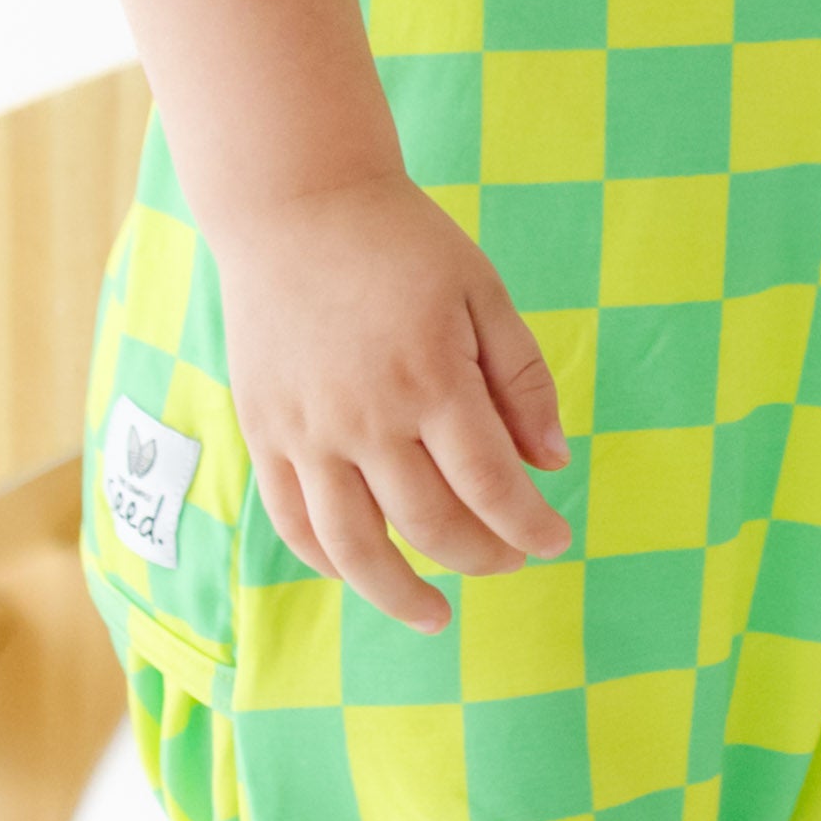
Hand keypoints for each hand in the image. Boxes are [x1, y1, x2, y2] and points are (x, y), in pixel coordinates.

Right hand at [208, 178, 571, 633]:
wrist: (295, 205)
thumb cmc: (402, 244)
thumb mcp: (483, 292)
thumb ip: (521, 381)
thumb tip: (552, 463)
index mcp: (432, 378)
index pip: (492, 486)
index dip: (530, 526)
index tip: (554, 539)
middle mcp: (367, 416)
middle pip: (431, 525)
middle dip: (482, 557)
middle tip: (510, 561)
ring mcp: (308, 430)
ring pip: (354, 546)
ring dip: (399, 593)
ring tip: (433, 614)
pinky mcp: (265, 430)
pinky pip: (294, 520)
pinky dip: (328, 561)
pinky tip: (361, 574)